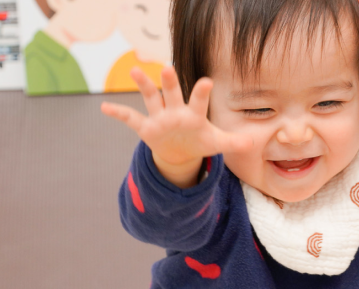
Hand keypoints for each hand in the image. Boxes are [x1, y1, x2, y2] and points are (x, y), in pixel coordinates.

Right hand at [100, 66, 252, 186]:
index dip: (201, 92)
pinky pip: (130, 119)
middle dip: (170, 82)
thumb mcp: (217, 144)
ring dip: (143, 86)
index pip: (198, 101)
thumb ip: (233, 142)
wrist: (181, 151)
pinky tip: (104, 107)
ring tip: (135, 71)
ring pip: (151, 98)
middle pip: (172, 93)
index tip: (206, 81)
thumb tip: (254, 143)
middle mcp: (176, 111)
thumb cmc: (200, 141)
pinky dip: (118, 113)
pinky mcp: (146, 127)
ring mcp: (160, 117)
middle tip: (167, 67)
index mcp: (194, 114)